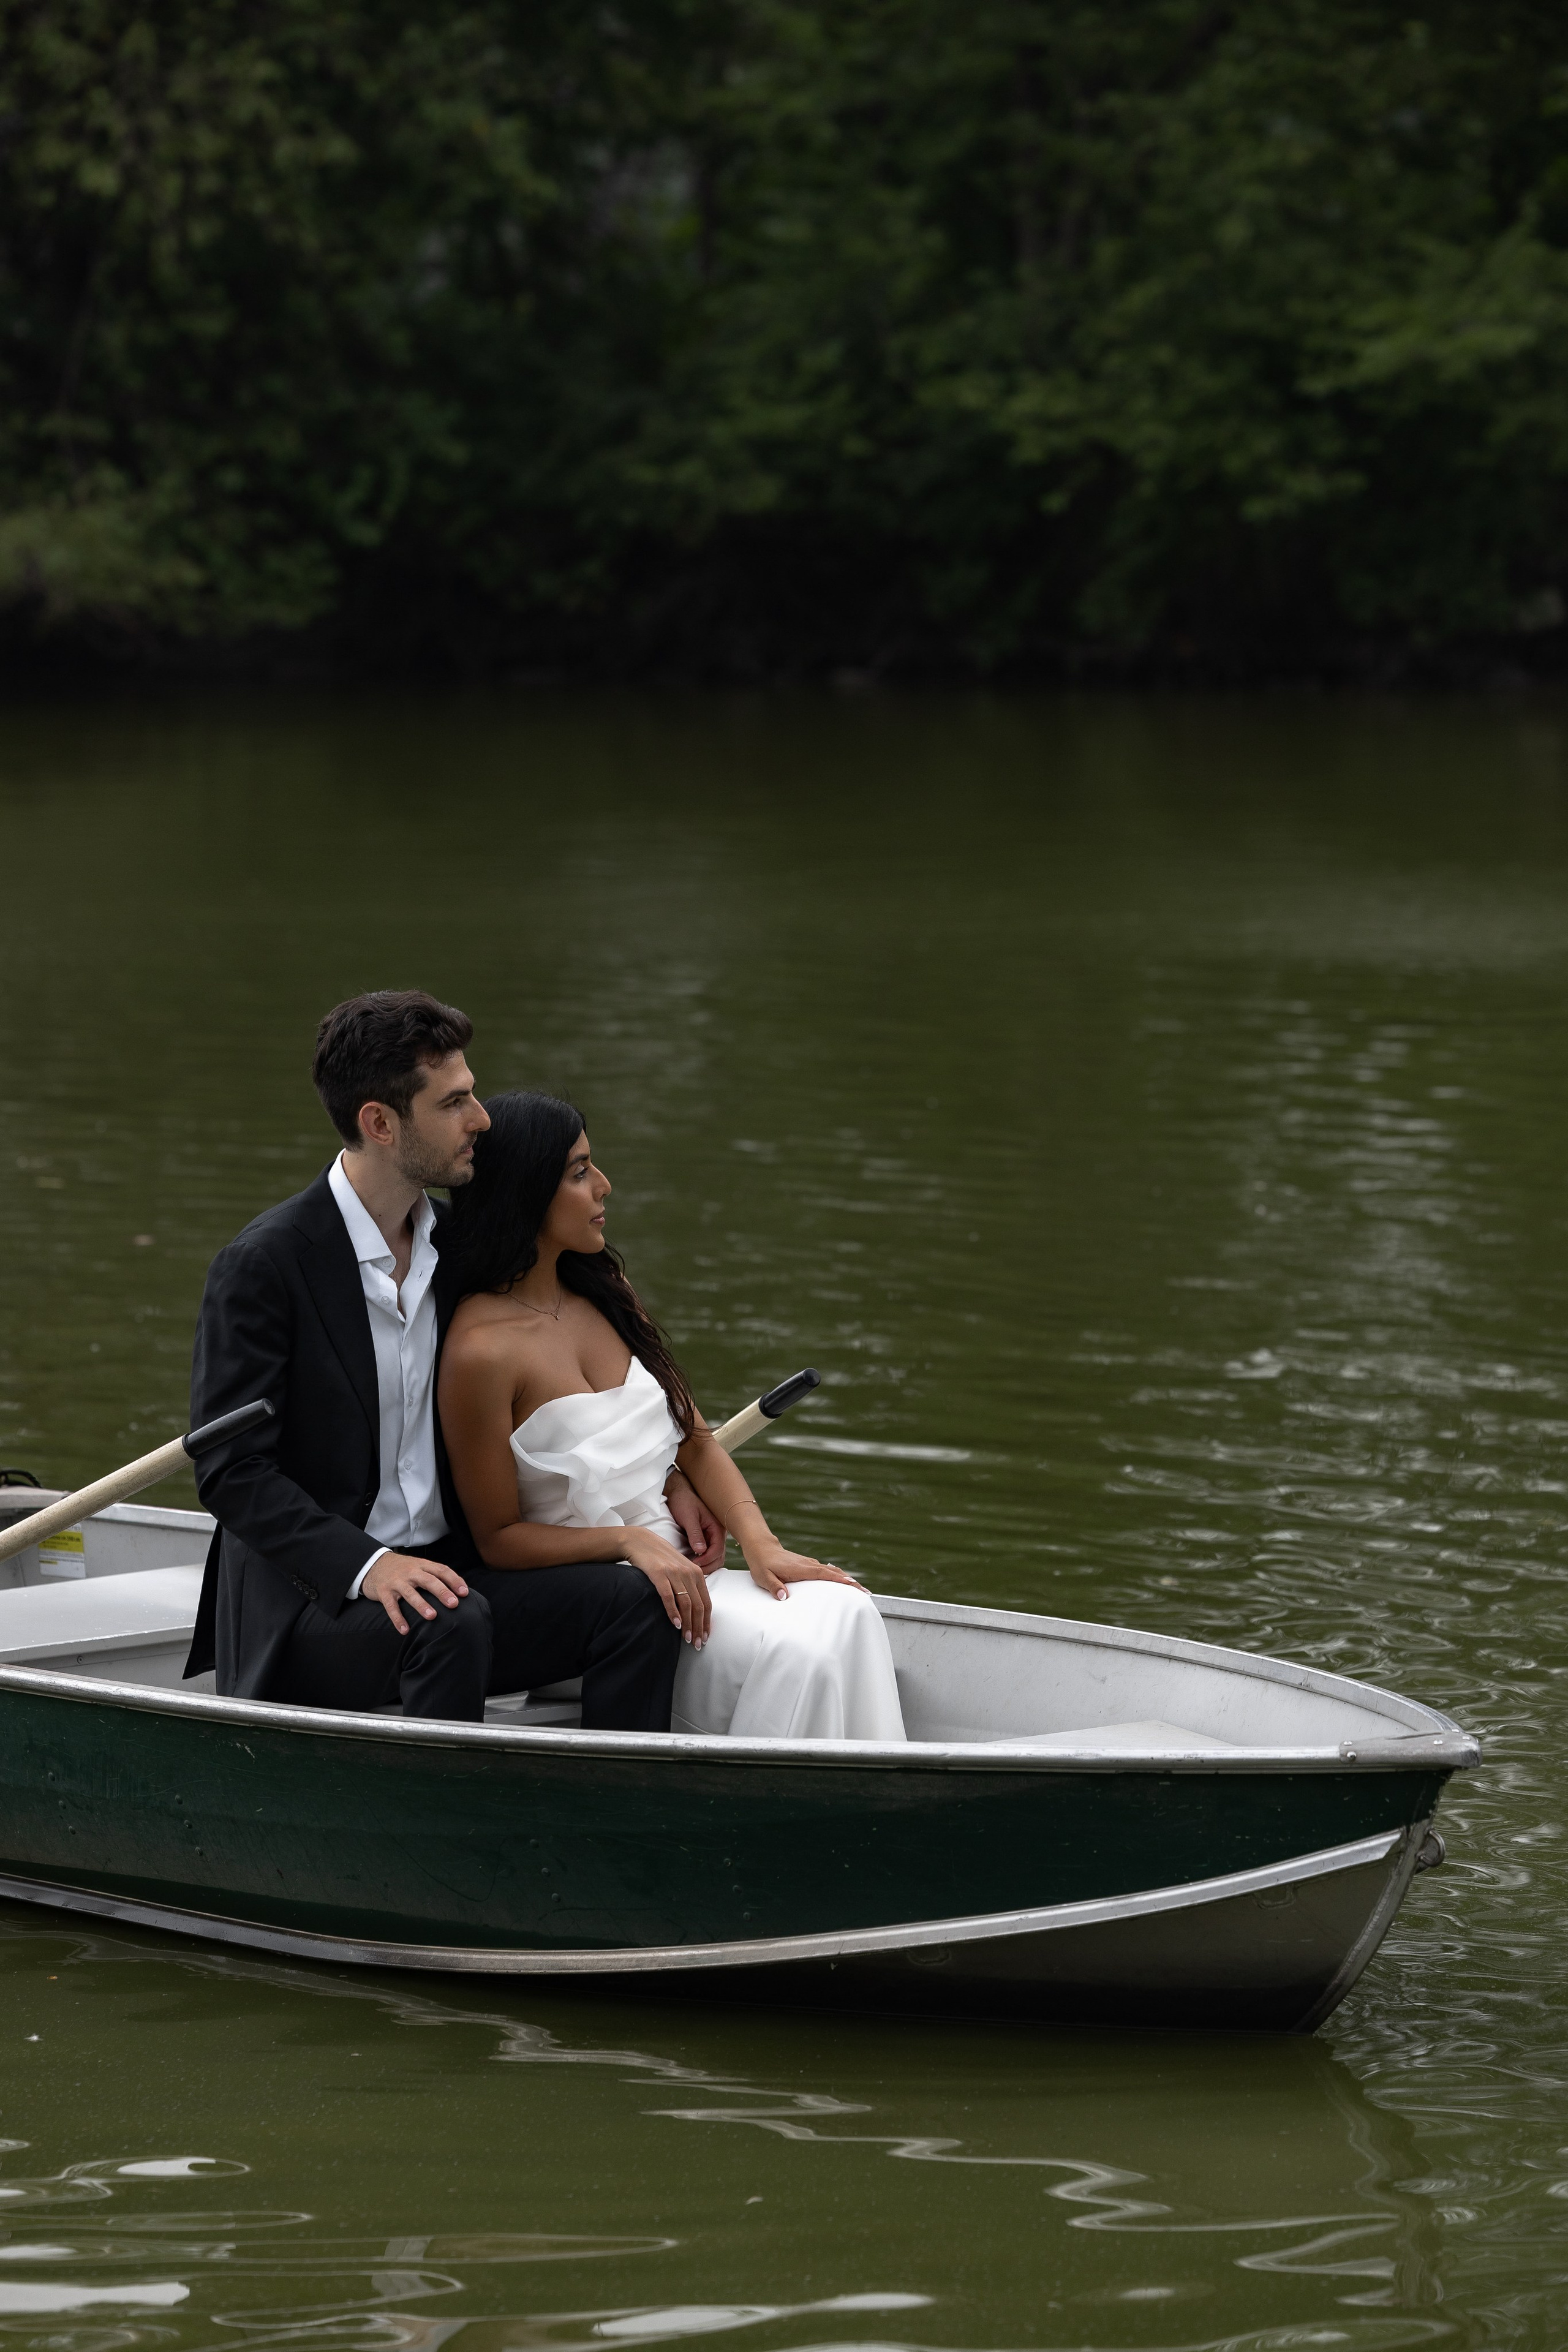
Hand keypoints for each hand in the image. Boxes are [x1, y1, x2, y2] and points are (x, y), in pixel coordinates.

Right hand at [361, 1551, 468, 1634]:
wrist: (373, 1564)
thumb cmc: (402, 1569)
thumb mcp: (418, 1566)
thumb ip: (435, 1575)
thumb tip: (457, 1591)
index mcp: (422, 1565)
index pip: (441, 1570)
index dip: (454, 1580)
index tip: (464, 1593)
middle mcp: (410, 1572)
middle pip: (428, 1580)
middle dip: (442, 1592)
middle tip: (453, 1604)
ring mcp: (396, 1582)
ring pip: (410, 1593)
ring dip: (421, 1605)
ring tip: (432, 1616)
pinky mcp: (384, 1592)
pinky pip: (391, 1606)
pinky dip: (397, 1618)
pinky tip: (405, 1630)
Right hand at [619, 1526, 713, 1646]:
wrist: (642, 1542)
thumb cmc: (661, 1559)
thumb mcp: (680, 1570)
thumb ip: (689, 1586)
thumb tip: (696, 1610)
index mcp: (697, 1573)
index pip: (706, 1603)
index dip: (707, 1622)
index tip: (706, 1637)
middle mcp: (689, 1573)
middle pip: (698, 1606)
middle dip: (699, 1628)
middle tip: (697, 1644)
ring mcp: (674, 1573)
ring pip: (686, 1604)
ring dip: (688, 1624)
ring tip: (687, 1639)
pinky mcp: (659, 1574)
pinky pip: (668, 1597)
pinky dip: (673, 1612)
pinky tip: (676, 1624)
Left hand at [664, 1471, 725, 1572]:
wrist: (679, 1492)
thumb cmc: (684, 1502)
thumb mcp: (688, 1517)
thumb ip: (695, 1534)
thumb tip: (700, 1551)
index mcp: (717, 1526)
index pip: (718, 1549)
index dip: (707, 1559)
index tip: (694, 1564)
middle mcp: (718, 1533)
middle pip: (719, 1556)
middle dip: (708, 1565)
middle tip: (693, 1570)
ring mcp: (713, 1536)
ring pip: (715, 1557)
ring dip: (706, 1565)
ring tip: (692, 1569)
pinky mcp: (706, 1538)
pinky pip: (709, 1553)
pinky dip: (704, 1560)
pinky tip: (693, 1563)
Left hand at [744, 1544, 861, 1601]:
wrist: (762, 1548)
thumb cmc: (762, 1564)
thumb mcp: (763, 1577)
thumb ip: (774, 1586)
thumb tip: (783, 1597)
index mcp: (800, 1569)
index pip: (824, 1574)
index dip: (839, 1579)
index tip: (853, 1585)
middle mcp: (809, 1565)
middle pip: (835, 1572)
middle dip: (851, 1582)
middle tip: (866, 1592)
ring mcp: (810, 1564)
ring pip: (833, 1571)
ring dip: (848, 1580)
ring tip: (862, 1590)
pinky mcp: (809, 1565)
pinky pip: (828, 1571)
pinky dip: (840, 1576)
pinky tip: (846, 1583)